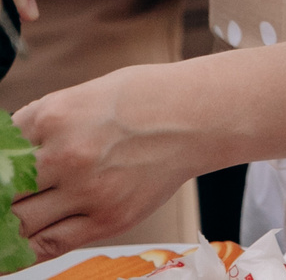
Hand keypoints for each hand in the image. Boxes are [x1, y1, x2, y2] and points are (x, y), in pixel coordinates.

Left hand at [13, 68, 200, 259]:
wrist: (202, 114)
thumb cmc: (145, 98)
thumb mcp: (81, 96)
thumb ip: (38, 128)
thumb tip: (1, 157)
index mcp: (53, 116)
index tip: (1, 178)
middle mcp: (66, 155)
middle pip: (2, 193)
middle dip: (0, 200)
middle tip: (6, 201)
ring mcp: (88, 190)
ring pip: (18, 224)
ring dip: (7, 225)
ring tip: (10, 221)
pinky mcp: (109, 218)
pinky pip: (49, 245)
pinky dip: (21, 253)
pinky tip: (9, 253)